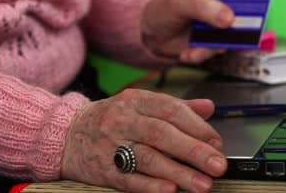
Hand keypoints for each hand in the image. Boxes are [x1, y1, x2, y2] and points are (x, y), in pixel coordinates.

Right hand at [61, 89, 226, 192]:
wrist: (66, 135)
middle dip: (194, 151)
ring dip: (179, 172)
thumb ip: (177, 107)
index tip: (217, 142)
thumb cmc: (112, 119)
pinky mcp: (103, 170)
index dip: (197, 127)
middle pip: (162, 134)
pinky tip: (170, 190)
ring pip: (148, 158)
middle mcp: (124, 120)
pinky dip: (151, 185)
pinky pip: (129, 178)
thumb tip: (208, 107)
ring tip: (202, 184)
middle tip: (218, 165)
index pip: (171, 110)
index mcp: (136, 101)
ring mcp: (111, 145)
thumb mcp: (142, 104)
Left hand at [141, 0, 248, 63]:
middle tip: (224, 33)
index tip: (237, 12)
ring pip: (233, 36)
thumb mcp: (178, 3)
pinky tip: (188, 52)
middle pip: (245, 12)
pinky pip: (219, 50)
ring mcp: (222, 22)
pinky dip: (202, 54)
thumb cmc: (163, 9)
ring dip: (213, 45)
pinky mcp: (218, 40)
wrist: (151, 33)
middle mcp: (223, 0)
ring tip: (193, 47)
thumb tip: (230, 18)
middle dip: (235, 27)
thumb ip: (203, 7)